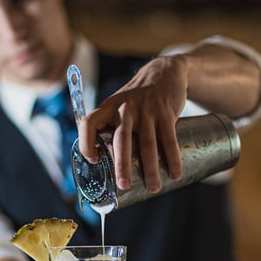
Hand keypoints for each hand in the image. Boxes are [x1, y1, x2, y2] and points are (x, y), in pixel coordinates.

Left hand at [77, 55, 187, 192]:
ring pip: (147, 143)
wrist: (163, 72)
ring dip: (151, 169)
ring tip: (153, 188)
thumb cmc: (138, 98)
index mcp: (108, 108)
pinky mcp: (166, 111)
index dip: (86, 142)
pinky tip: (174, 173)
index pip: (88, 123)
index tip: (93, 160)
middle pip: (120, 139)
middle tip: (124, 185)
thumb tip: (107, 165)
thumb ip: (113, 129)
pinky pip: (169, 139)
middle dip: (122, 165)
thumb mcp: (119, 106)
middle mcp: (125, 108)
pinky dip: (172, 158)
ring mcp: (146, 110)